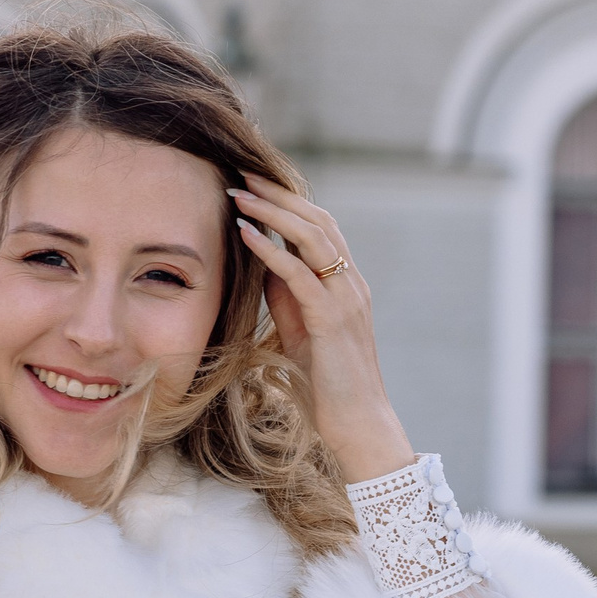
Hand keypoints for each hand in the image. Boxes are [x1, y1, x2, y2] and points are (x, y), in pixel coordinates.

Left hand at [231, 176, 414, 483]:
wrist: (358, 424)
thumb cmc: (328, 385)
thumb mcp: (301, 332)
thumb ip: (287, 297)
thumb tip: (262, 264)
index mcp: (346, 284)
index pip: (320, 227)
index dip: (288, 202)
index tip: (253, 184)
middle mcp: (351, 283)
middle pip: (317, 221)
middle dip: (278, 194)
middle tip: (242, 174)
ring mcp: (346, 299)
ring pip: (312, 238)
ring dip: (272, 212)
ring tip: (238, 194)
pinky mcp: (332, 320)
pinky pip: (300, 274)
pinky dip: (270, 251)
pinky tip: (246, 235)